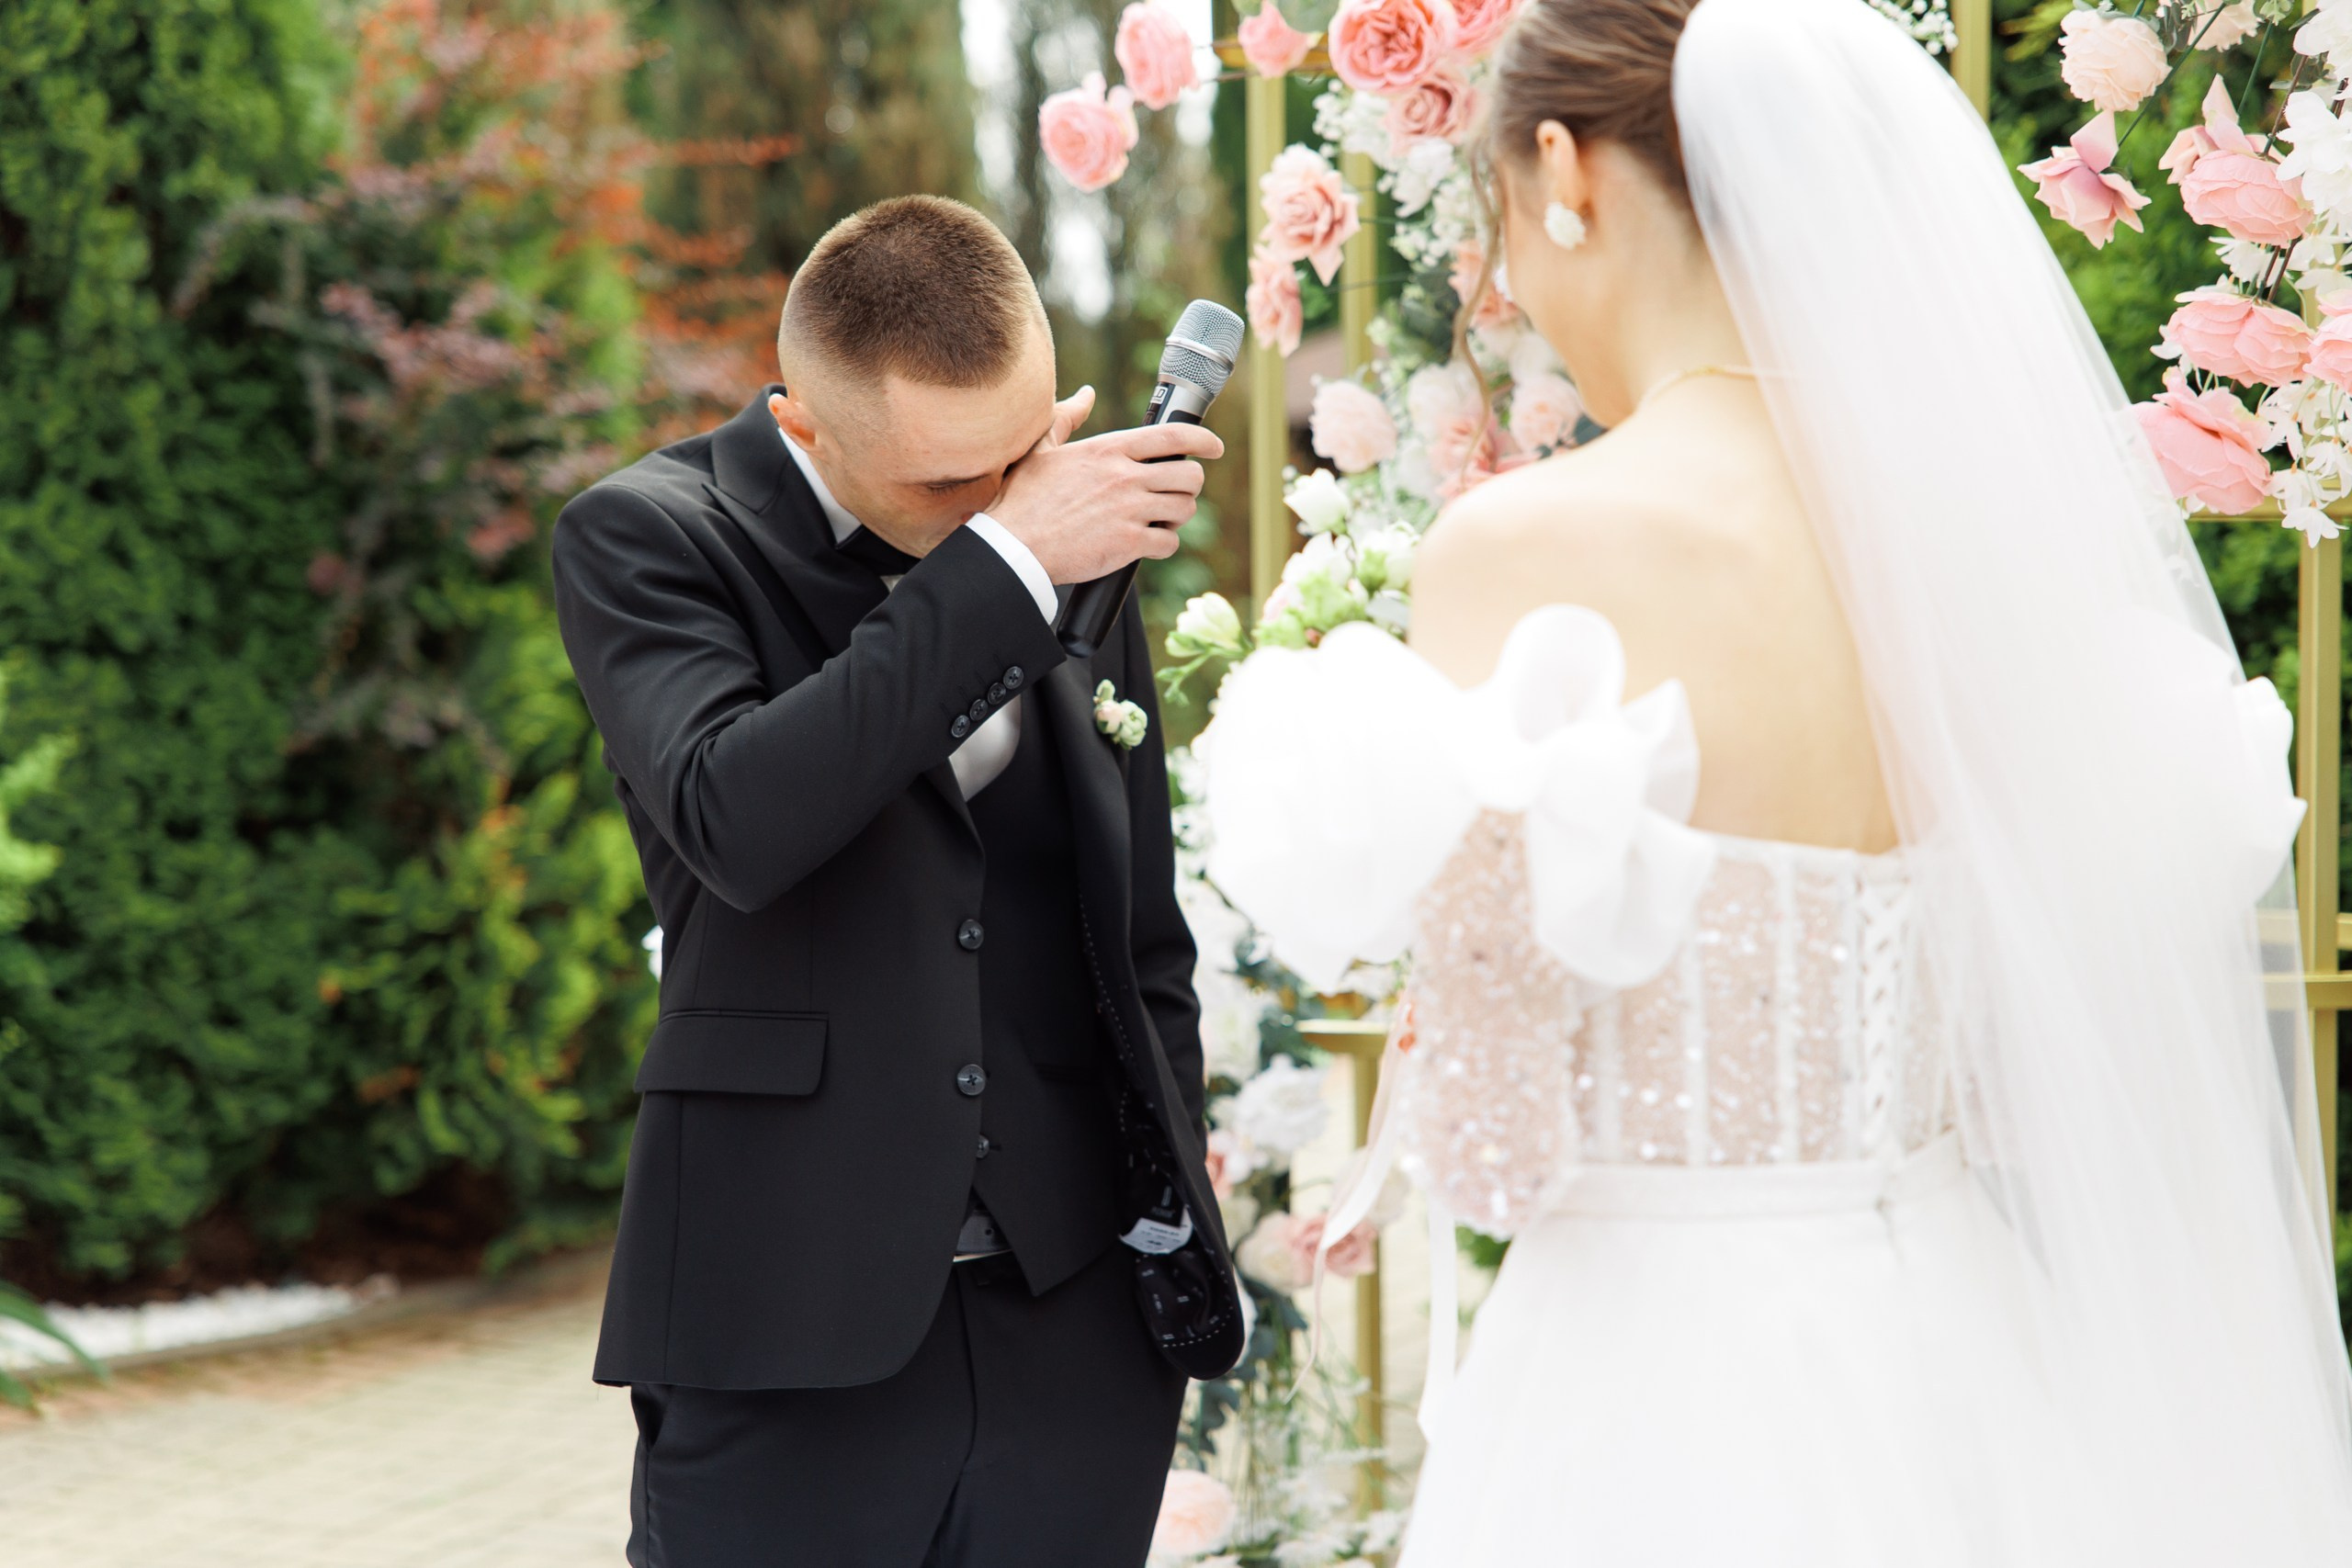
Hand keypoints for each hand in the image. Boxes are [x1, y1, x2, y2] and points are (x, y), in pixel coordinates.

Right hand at [986, 386, 1225, 583]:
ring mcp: (1129, 510)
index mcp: (1108, 450)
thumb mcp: (1041, 449)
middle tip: (1176, 494)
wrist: (1015, 547)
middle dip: (1189, 487)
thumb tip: (1085, 394)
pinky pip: (1169, 543)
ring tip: (1160, 520)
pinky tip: (1147, 543)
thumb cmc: (1023, 500)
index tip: (1215, 447)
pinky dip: (1164, 545)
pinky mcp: (1129, 544)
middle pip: (1189, 476)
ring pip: (1184, 509)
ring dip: (1178, 517)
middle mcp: (1124, 476)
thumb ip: (1067, 417)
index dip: (1203, 441)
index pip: (1172, 437)